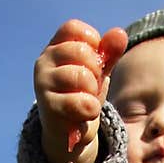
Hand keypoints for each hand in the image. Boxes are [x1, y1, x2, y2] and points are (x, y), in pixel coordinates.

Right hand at [34, 19, 127, 162]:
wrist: (69, 133)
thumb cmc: (82, 95)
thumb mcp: (98, 71)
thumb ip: (109, 52)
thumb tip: (120, 34)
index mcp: (55, 48)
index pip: (73, 28)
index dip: (93, 43)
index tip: (93, 62)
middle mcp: (43, 62)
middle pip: (82, 51)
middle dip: (96, 70)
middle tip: (91, 86)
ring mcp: (43, 84)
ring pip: (81, 76)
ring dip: (93, 91)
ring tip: (88, 100)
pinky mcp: (48, 106)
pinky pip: (79, 102)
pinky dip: (90, 109)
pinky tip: (85, 113)